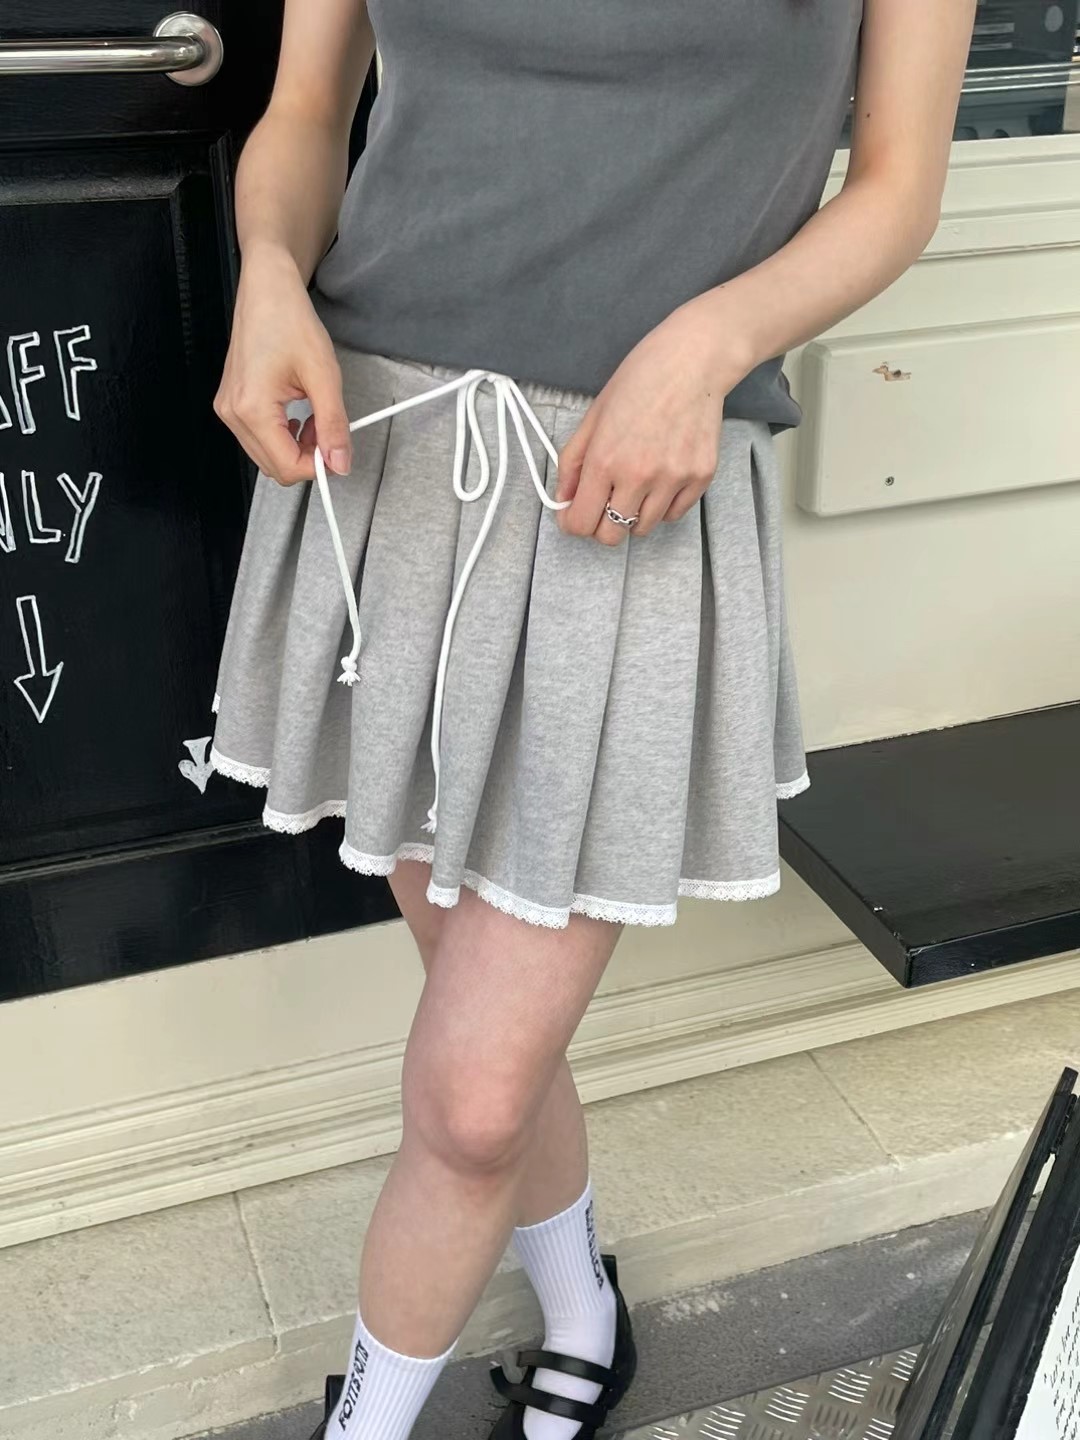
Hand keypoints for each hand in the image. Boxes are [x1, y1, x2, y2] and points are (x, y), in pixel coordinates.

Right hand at [213, 244, 351, 485]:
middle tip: (329, 429)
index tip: (338, 450)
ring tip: (315, 417)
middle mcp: (233, 413)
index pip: (286, 467)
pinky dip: (284, 436)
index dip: (318, 467)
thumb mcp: (324, 375)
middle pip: (274, 468)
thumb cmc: (289, 320)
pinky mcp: (231, 404)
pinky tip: (299, 415)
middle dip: (307, 457)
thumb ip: (333, 424)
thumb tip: (339, 463)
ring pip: (267, 456)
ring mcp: (228, 409)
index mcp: (252, 408)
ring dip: (296, 447)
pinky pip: (259, 438)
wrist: (267, 290)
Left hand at [555, 302, 740, 543]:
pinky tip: (660, 479)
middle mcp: (639, 476)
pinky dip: (661, 507)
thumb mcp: (593, 416)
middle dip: (602, 525)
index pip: (581, 523)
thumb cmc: (640, 380)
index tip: (576, 514)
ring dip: (633, 515)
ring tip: (635, 485)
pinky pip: (673, 515)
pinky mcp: (700, 478)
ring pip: (643, 529)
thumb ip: (572, 462)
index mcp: (605, 460)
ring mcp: (673, 480)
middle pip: (611, 536)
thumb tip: (563, 499)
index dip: (573, 523)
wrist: (693, 361)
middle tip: (605, 503)